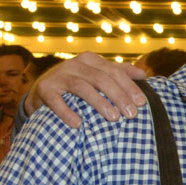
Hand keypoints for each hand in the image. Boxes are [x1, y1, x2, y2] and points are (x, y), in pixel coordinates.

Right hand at [28, 52, 147, 127]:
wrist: (42, 91)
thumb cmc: (76, 85)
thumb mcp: (96, 75)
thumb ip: (118, 73)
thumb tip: (143, 74)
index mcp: (90, 60)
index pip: (115, 72)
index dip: (130, 87)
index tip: (142, 103)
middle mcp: (74, 64)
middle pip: (101, 79)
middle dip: (119, 97)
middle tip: (131, 114)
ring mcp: (58, 75)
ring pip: (82, 87)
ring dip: (100, 103)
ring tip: (114, 118)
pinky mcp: (44, 89)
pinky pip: (56, 101)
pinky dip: (67, 112)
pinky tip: (78, 124)